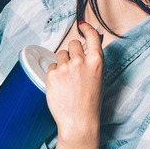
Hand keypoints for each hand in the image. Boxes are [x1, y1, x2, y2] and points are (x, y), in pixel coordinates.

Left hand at [45, 21, 103, 141]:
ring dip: (63, 62)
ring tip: (68, 79)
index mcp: (96, 62)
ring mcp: (65, 67)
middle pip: (72, 44)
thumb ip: (91, 62)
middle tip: (74, 66)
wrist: (78, 122)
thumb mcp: (98, 78)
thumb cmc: (90, 103)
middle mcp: (80, 61)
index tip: (82, 25)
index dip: (87, 29)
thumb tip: (85, 47)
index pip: (92, 37)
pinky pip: (51, 66)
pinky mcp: (52, 74)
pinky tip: (60, 85)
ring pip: (60, 54)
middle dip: (73, 51)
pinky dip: (54, 73)